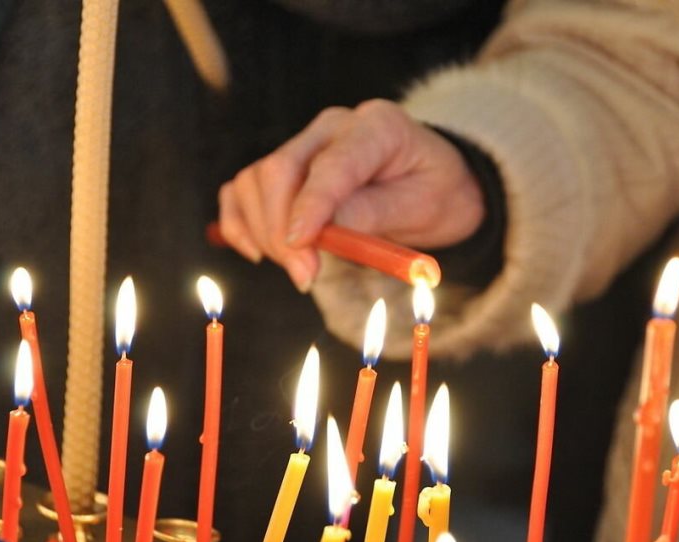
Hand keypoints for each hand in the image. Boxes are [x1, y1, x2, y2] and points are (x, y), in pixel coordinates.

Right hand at [218, 99, 483, 291]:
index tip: (301, 250)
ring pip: (255, 181)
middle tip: (305, 276)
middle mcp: (332, 128)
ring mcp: (304, 144)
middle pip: (280, 169)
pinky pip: (242, 189)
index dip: (310, 207)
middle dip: (282, 230)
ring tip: (299, 270)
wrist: (438, 185)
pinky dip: (240, 223)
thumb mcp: (421, 208)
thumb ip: (372, 215)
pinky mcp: (286, 167)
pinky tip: (257, 253)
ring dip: (263, 233)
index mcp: (376, 127)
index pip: (331, 164)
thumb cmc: (435, 194)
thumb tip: (320, 233)